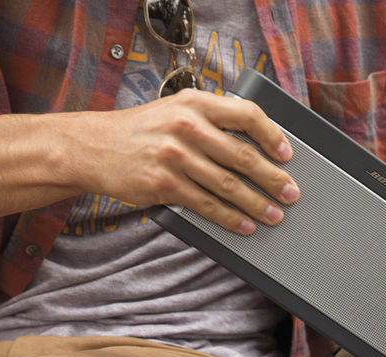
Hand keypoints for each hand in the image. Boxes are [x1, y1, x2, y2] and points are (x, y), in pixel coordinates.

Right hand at [73, 90, 299, 233]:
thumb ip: (211, 121)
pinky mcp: (163, 184)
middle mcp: (186, 126)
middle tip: (291, 193)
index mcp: (195, 102)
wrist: (93, 147)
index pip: (246, 115)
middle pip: (242, 155)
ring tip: (274, 215)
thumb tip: (257, 147)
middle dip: (272, 179)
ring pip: (228, 185)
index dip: (272, 136)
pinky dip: (230, 218)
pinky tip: (244, 225)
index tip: (287, 154)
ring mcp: (174, 156)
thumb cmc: (143, 131)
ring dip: (256, 204)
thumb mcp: (175, 111)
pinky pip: (206, 205)